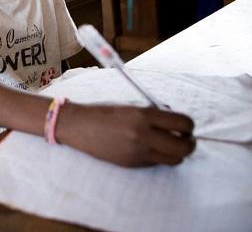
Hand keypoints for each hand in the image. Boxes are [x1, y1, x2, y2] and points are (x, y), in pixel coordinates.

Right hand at [58, 104, 195, 166]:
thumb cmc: (104, 112)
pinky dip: (158, 156)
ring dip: (177, 153)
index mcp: (143, 115)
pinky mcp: (132, 163)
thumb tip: (177, 125)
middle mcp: (142, 135)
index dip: (189, 126)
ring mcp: (137, 152)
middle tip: (185, 139)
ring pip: (175, 159)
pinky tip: (147, 148)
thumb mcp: (131, 106)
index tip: (185, 126)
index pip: (183, 123)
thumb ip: (154, 114)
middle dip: (190, 143)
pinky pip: (156, 163)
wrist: (78, 126)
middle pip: (184, 147)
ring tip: (169, 145)